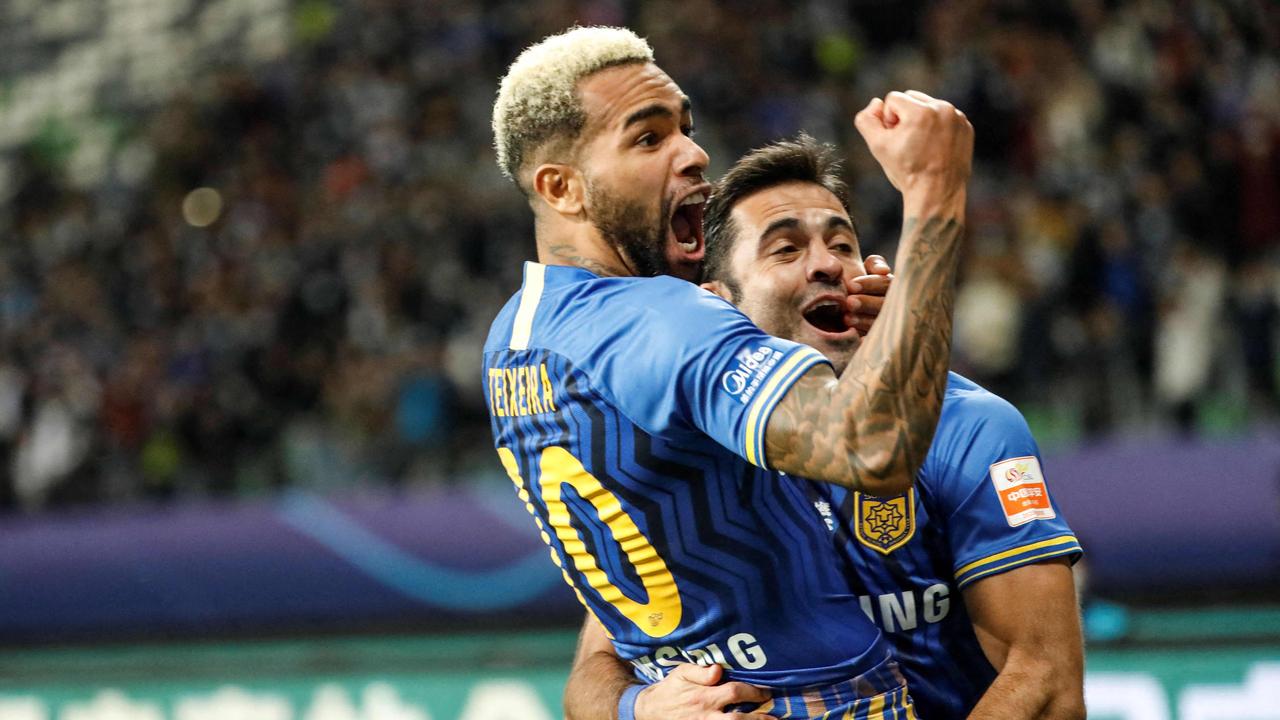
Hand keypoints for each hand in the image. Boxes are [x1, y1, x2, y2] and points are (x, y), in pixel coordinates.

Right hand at [634, 663, 770, 719]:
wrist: (651, 710)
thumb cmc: (670, 689)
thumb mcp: (681, 673)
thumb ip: (700, 671)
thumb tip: (718, 670)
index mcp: (703, 696)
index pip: (733, 692)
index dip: (752, 692)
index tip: (766, 691)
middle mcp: (706, 714)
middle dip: (758, 718)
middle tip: (774, 716)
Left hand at [844, 254, 891, 335]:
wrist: (850, 311)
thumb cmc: (857, 286)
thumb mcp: (867, 271)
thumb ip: (874, 264)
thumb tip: (884, 270)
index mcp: (893, 287)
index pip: (886, 283)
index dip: (869, 284)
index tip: (851, 285)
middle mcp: (896, 305)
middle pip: (885, 304)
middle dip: (867, 303)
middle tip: (849, 302)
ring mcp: (890, 325)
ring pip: (881, 323)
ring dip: (864, 321)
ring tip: (846, 318)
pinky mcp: (883, 340)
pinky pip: (876, 339)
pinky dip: (864, 337)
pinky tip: (852, 334)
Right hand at [854, 90, 972, 213]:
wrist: (937, 193)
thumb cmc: (906, 171)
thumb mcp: (877, 146)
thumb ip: (867, 119)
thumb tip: (876, 103)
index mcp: (920, 111)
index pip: (893, 99)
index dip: (889, 121)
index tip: (897, 141)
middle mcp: (942, 109)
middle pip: (912, 97)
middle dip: (905, 117)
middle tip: (908, 144)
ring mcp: (957, 117)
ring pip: (929, 106)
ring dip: (921, 120)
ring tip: (922, 147)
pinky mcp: (966, 126)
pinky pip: (945, 117)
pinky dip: (938, 128)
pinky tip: (935, 148)